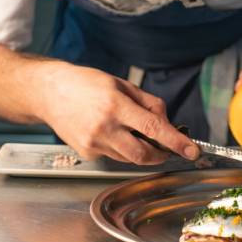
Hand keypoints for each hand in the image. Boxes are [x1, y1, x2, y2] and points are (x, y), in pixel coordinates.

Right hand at [40, 63, 199, 164]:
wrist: (50, 92)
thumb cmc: (87, 84)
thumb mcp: (122, 84)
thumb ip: (148, 103)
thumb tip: (167, 123)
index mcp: (116, 105)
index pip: (154, 129)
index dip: (176, 143)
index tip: (192, 151)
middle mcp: (105, 127)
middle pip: (143, 154)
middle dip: (160, 155)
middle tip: (166, 148)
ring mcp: (93, 143)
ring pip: (129, 157)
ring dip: (139, 149)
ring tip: (130, 129)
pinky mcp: (86, 152)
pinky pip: (113, 155)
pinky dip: (120, 147)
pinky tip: (109, 131)